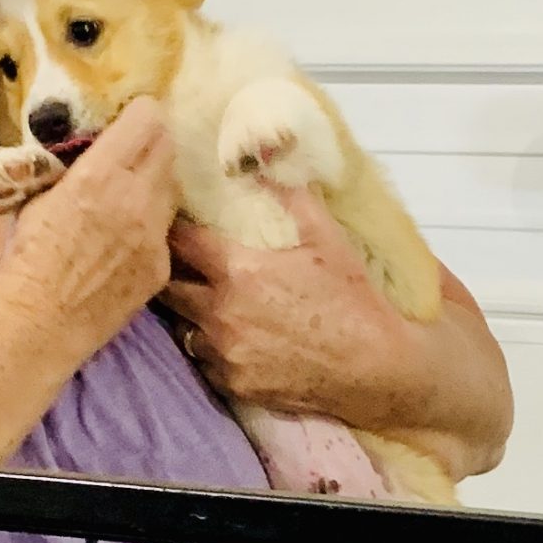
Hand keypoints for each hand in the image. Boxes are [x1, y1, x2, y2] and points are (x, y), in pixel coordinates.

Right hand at [0, 97, 177, 361]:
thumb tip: (84, 150)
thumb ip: (71, 169)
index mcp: (100, 174)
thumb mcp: (38, 197)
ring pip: (172, 188)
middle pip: (167, 148)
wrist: (41, 321)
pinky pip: (166, 229)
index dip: (141, 113)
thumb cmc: (27, 257)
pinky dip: (151, 225)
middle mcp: (136, 199)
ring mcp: (155, 235)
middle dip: (151, 143)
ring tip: (130, 194)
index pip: (147, 120)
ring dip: (155, 182)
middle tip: (134, 150)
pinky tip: (126, 239)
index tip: (130, 118)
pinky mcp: (161, 264)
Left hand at [161, 188, 404, 411]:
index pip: (179, 241)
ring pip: (181, 328)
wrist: (375, 367)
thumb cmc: (352, 299)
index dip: (172, 229)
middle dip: (168, 273)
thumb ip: (291, 196)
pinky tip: (227, 339)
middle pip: (167, 288)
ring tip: (201, 303)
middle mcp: (220, 312)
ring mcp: (223, 352)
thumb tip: (267, 158)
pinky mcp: (232, 384)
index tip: (171, 223)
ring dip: (188, 315)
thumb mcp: (326, 238)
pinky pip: (203, 362)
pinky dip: (210, 349)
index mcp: (237, 270)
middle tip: (177, 264)